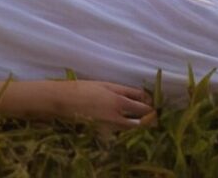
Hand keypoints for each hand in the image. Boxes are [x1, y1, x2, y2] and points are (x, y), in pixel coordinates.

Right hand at [42, 80, 156, 129]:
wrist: (65, 101)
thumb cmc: (84, 88)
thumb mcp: (105, 85)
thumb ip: (124, 91)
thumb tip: (142, 95)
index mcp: (119, 101)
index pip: (143, 107)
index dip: (150, 105)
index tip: (152, 103)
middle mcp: (118, 116)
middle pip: (141, 121)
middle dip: (148, 117)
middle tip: (150, 112)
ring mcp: (111, 126)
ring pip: (132, 127)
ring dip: (137, 122)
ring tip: (137, 115)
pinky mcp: (105, 132)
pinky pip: (120, 130)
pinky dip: (125, 125)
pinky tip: (121, 118)